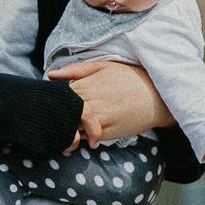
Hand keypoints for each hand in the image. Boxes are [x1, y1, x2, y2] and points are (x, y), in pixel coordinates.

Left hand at [46, 60, 170, 145]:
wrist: (157, 96)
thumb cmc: (130, 78)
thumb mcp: (104, 66)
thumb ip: (76, 70)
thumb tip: (51, 76)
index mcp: (85, 86)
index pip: (56, 97)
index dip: (51, 102)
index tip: (48, 103)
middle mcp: (88, 104)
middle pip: (61, 115)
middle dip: (54, 118)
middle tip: (50, 120)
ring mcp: (97, 120)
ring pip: (71, 129)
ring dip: (66, 130)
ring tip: (64, 129)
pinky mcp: (106, 133)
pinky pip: (85, 139)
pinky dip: (80, 138)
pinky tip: (80, 135)